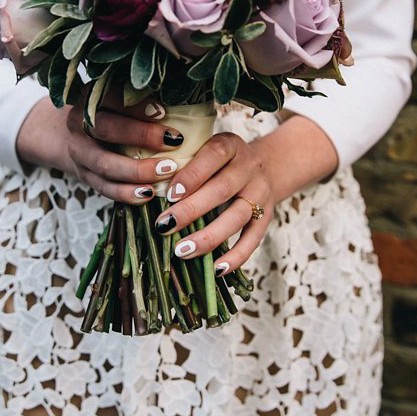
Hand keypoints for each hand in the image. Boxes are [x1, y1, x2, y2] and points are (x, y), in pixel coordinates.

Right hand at [16, 92, 186, 204]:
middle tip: (173, 140)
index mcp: (89, 99)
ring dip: (138, 170)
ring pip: (105, 164)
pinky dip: (127, 193)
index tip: (164, 112)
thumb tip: (179, 99)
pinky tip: (149, 194)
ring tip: (167, 170)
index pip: (111, 99)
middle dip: (141, 135)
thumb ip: (138, 99)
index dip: (137, 106)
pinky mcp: (84, 176)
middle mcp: (79, 124)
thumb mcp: (115, 100)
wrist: (65, 136)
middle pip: (106, 129)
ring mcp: (79, 153)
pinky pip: (105, 188)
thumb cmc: (106, 114)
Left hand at [150, 132, 274, 275]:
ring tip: (182, 251)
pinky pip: (253, 239)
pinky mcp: (267, 216)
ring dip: (209, 236)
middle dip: (191, 210)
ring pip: (237, 216)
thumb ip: (184, 164)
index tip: (169, 194)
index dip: (192, 175)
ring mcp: (260, 193)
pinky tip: (216, 269)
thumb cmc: (221, 162)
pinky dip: (236, 256)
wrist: (267, 166)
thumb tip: (149, 192)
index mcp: (230, 145)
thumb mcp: (206, 150)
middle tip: (164, 226)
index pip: (213, 155)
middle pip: (222, 190)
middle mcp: (249, 167)